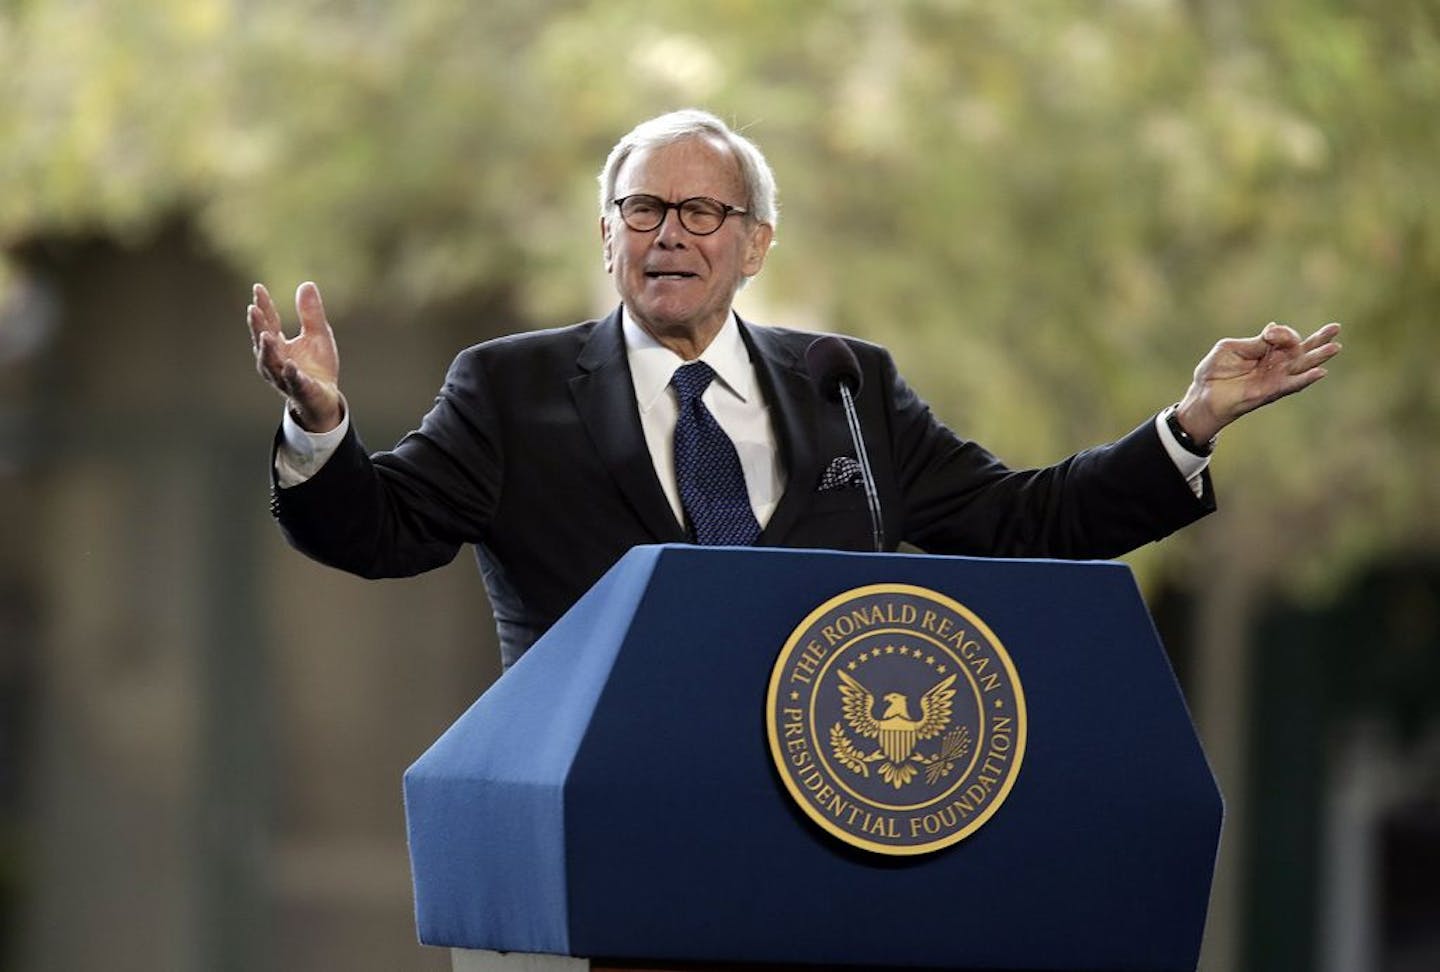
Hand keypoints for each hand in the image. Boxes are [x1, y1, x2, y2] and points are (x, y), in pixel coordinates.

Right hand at [248, 281, 343, 432]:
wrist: (324, 398)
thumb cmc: (316, 366)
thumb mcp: (317, 334)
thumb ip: (311, 313)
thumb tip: (307, 284)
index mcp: (278, 345)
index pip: (268, 323)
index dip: (263, 306)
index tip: (258, 288)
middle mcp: (275, 360)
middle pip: (263, 341)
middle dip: (257, 326)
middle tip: (252, 308)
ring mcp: (284, 376)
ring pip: (272, 363)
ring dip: (268, 350)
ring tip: (266, 335)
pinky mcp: (300, 389)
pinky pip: (294, 382)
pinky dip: (291, 374)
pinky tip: (291, 364)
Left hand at [1175, 321, 1341, 443]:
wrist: (1204, 395)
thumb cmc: (1214, 371)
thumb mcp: (1231, 349)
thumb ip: (1255, 342)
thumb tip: (1273, 328)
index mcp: (1265, 350)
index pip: (1285, 337)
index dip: (1283, 333)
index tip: (1271, 334)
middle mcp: (1274, 364)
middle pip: (1302, 350)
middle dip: (1319, 339)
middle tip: (1336, 328)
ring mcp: (1275, 378)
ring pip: (1302, 366)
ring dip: (1318, 357)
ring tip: (1335, 347)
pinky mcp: (1271, 392)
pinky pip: (1291, 385)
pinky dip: (1305, 379)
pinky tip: (1320, 372)